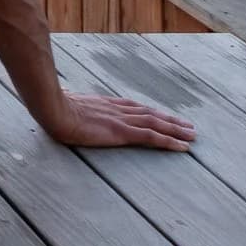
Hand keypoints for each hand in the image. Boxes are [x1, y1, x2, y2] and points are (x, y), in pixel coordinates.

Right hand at [47, 91, 196, 150]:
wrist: (53, 109)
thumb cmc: (53, 107)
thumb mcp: (65, 103)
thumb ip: (71, 103)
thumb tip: (64, 97)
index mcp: (106, 104)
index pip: (135, 108)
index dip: (152, 113)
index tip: (164, 117)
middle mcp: (118, 109)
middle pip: (151, 114)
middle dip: (171, 121)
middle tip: (189, 127)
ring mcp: (122, 120)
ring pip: (157, 124)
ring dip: (176, 130)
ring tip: (192, 136)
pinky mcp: (122, 132)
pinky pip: (152, 137)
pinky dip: (169, 141)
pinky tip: (182, 147)